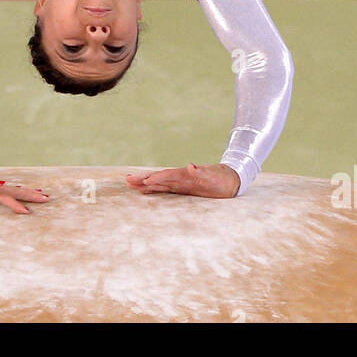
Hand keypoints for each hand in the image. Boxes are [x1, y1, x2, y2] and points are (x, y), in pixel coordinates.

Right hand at [125, 163, 239, 198]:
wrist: (230, 180)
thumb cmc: (222, 179)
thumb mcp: (214, 177)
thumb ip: (202, 172)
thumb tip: (191, 166)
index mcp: (186, 174)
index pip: (168, 176)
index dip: (156, 178)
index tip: (144, 182)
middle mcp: (180, 177)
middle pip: (158, 177)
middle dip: (143, 179)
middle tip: (127, 180)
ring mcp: (180, 182)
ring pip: (158, 182)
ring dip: (145, 183)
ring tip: (129, 183)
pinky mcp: (182, 188)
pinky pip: (165, 188)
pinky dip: (154, 189)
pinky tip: (145, 190)